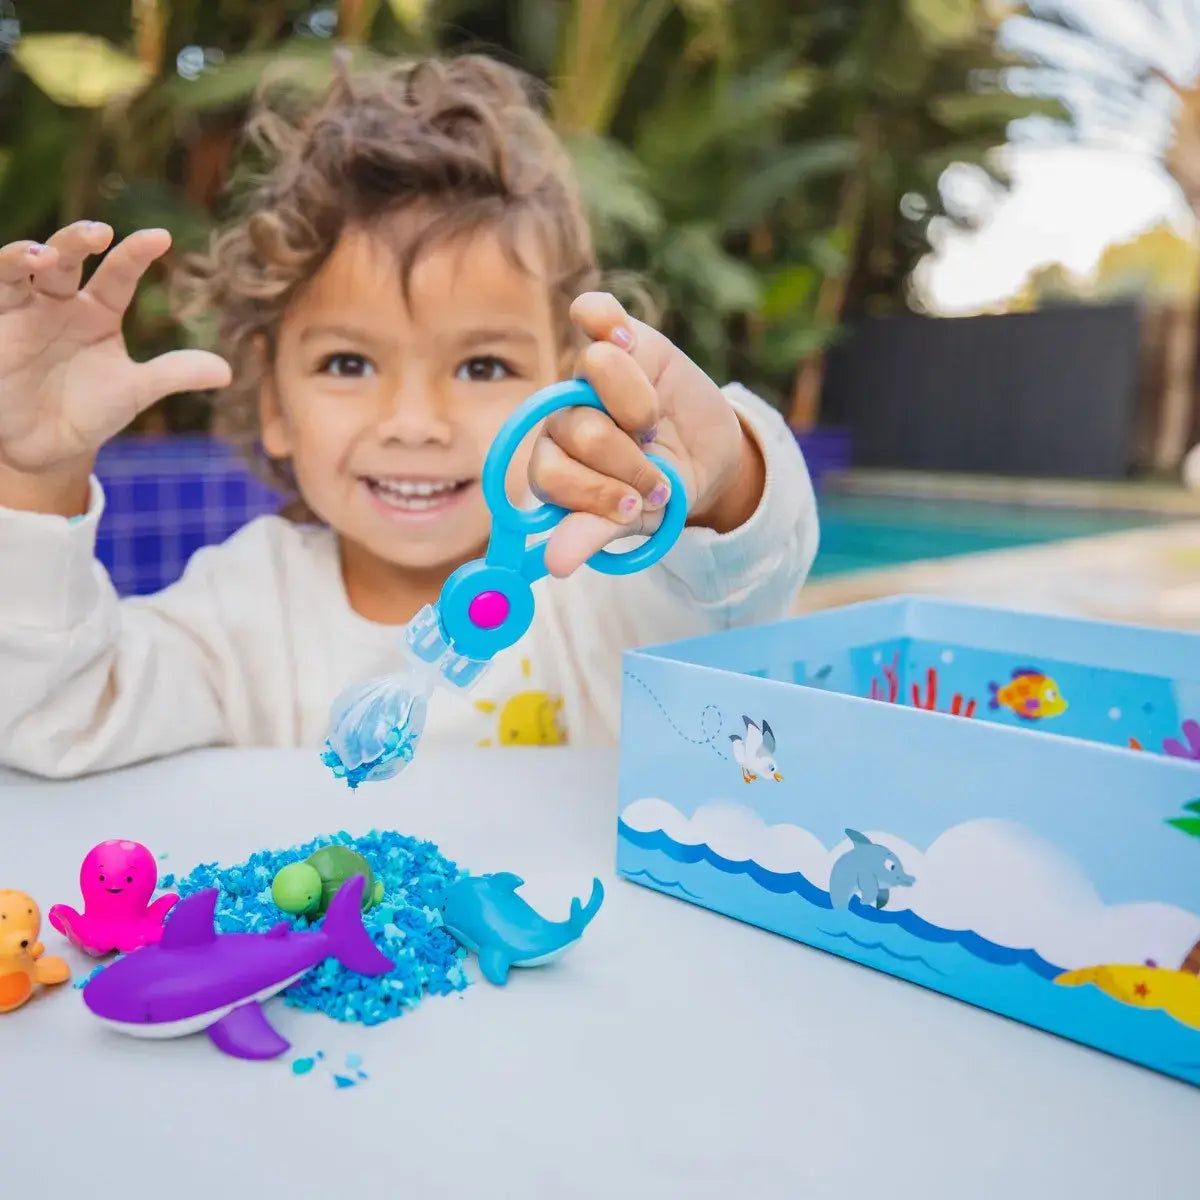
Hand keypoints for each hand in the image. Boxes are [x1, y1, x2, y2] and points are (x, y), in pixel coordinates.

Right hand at [0, 222, 230, 512]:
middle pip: (67, 257)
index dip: (137, 254)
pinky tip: (13, 271)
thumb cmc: (90, 411)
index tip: (161, 237)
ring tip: (44, 256)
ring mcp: (23, 312)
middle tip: (100, 234)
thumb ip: (173, 375)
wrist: (47, 446)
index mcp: (99, 310)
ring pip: (18, 268)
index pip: (119, 274)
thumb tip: (227, 371)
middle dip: (79, 240)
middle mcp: (59, 302)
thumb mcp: (134, 392)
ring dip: (25, 256)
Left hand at [528, 292, 763, 576]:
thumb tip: (556, 566)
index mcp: (554, 464)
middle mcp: (562, 417)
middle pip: (583, 429)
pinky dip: (603, 317)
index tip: (638, 506)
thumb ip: (593, 532)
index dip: (599, 493)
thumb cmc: (662, 491)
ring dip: (640, 405)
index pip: (551, 477)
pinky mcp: (620, 337)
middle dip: (631, 460)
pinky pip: (593, 310)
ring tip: (654, 424)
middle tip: (655, 469)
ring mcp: (589, 375)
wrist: (709, 456)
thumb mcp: (635, 520)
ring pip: (598, 369)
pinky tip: (625, 336)